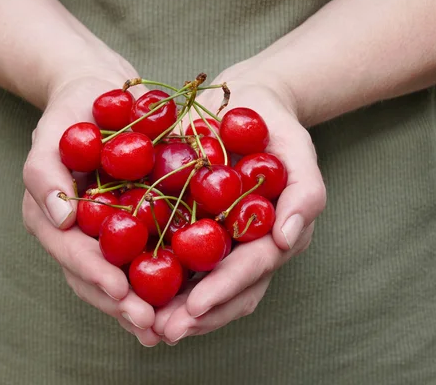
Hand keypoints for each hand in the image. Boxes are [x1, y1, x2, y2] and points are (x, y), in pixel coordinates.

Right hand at [21, 60, 161, 346]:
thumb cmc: (74, 110)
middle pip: (95, 278)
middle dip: (122, 305)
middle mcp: (77, 234)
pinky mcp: (133, 225)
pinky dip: (161, 279)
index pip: (71, 254)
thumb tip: (59, 218)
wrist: (103, 94)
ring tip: (167, 328)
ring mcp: (105, 234)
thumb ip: (44, 173)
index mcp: (52, 218)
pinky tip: (186, 297)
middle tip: (151, 327)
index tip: (121, 292)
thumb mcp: (53, 132)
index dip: (94, 275)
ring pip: (120, 277)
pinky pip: (146, 257)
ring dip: (141, 305)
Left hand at [153, 69, 326, 343]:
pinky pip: (176, 260)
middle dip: (197, 316)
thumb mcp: (297, 149)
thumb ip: (304, 191)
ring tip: (145, 325)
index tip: (195, 307)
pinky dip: (158, 280)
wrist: (244, 104)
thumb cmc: (276, 126)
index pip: (251, 270)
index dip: (224, 289)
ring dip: (175, 310)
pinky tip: (131, 291)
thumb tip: (288, 239)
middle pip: (226, 292)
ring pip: (201, 286)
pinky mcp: (193, 227)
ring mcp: (221, 242)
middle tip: (163, 332)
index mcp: (274, 236)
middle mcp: (247, 247)